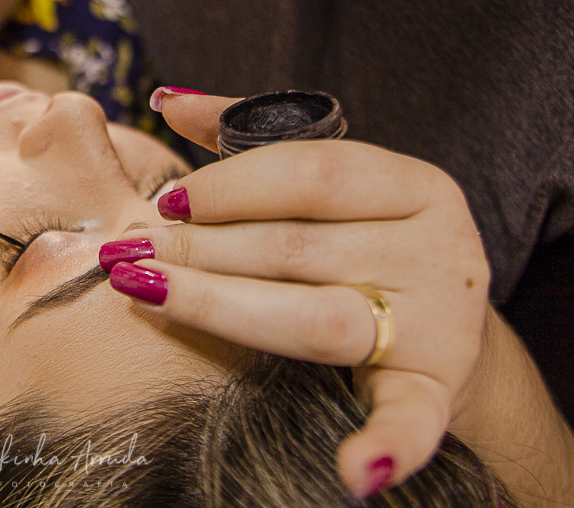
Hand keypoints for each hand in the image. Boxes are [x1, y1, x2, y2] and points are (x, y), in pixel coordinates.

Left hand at [102, 91, 490, 497]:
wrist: (447, 334)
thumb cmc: (366, 243)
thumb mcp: (331, 185)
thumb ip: (253, 139)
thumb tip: (170, 102)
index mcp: (415, 184)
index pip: (312, 173)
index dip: (229, 185)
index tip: (165, 202)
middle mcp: (437, 249)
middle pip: (297, 247)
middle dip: (200, 250)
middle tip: (126, 254)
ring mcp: (442, 324)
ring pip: (318, 319)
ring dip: (222, 309)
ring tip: (146, 296)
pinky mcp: (437, 390)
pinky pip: (414, 419)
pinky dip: (387, 446)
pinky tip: (352, 472)